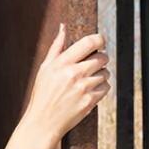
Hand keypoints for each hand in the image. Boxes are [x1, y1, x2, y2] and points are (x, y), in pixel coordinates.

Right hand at [23, 24, 109, 142]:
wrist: (44, 122)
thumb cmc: (43, 93)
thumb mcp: (45, 68)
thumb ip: (56, 47)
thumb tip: (63, 27)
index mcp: (62, 62)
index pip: (89, 42)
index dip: (99, 39)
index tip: (100, 42)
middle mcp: (74, 73)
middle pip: (102, 57)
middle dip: (101, 59)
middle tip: (94, 64)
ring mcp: (83, 88)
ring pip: (106, 73)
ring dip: (101, 75)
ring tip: (88, 80)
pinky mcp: (90, 101)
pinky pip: (106, 87)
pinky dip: (101, 88)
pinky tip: (90, 90)